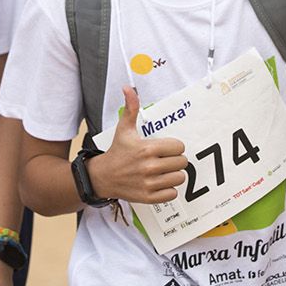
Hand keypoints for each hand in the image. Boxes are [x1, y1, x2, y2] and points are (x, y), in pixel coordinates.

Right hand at [88, 86, 187, 203]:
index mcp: (147, 149)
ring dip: (174, 174)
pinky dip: (169, 189)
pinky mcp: (148, 197)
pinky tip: (160, 182)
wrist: (102, 177)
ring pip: (179, 178)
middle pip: (182, 163)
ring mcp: (149, 183)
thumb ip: (131, 108)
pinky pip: (172, 194)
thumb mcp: (124, 128)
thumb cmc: (117, 151)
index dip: (174, 147)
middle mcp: (149, 167)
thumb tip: (128, 88)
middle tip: (165, 159)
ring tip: (164, 171)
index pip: (179, 147)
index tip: (166, 148)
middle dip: (175, 160)